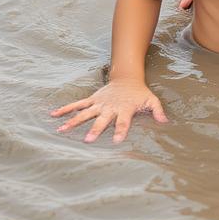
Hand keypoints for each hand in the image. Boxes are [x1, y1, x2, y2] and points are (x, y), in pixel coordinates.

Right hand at [51, 79, 167, 142]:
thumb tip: (165, 122)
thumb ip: (158, 111)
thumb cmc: (140, 93)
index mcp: (124, 109)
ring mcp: (99, 103)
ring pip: (85, 113)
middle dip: (95, 130)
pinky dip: (65, 109)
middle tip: (87, 140)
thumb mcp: (152, 101)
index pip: (123, 122)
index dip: (120, 131)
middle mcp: (110, 107)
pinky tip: (53, 115)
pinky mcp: (92, 100)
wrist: (127, 78)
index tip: (117, 141)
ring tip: (60, 131)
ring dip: (73, 121)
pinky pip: (77, 104)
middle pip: (102, 120)